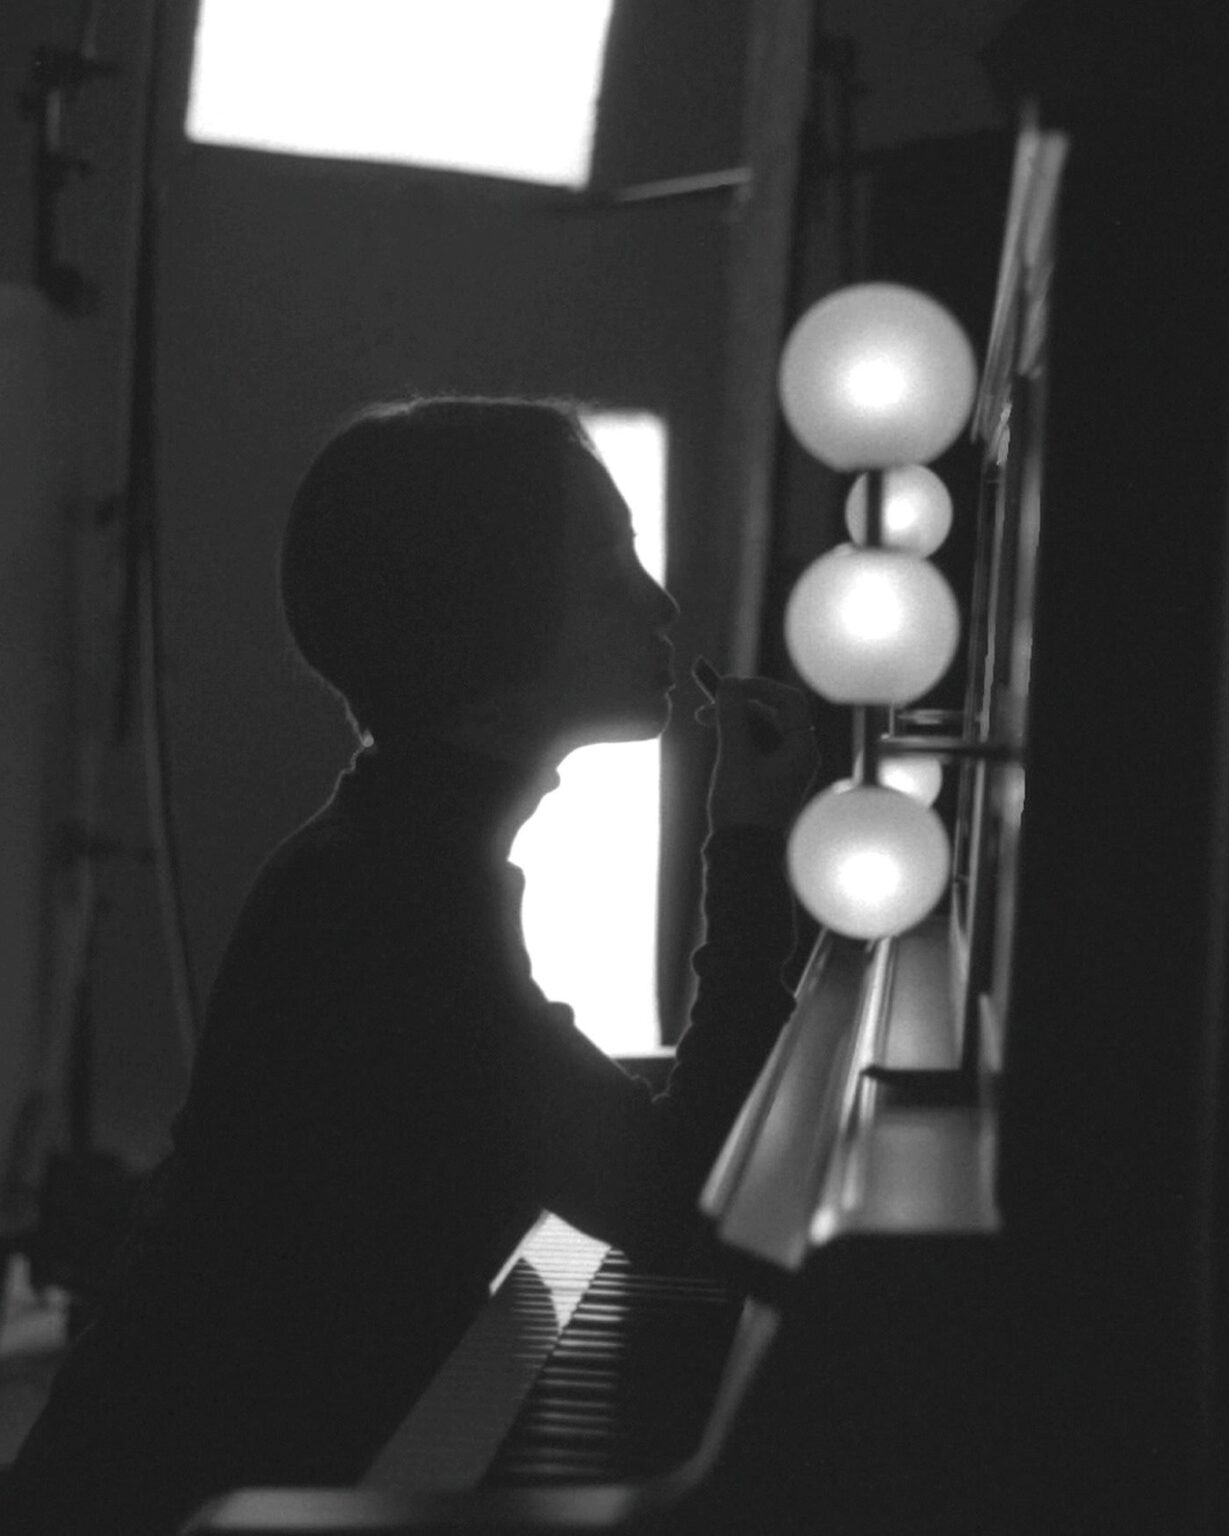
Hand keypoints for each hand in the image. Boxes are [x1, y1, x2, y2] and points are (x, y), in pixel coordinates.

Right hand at [694, 658, 818, 831]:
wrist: (741, 854)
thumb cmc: (743, 808)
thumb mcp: (734, 757)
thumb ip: (731, 716)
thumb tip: (728, 682)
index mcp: (802, 749)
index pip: (789, 701)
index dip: (759, 687)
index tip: (729, 685)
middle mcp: (798, 756)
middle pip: (771, 713)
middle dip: (738, 705)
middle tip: (705, 704)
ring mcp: (784, 768)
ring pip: (759, 730)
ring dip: (732, 722)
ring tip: (702, 721)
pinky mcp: (768, 779)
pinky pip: (754, 747)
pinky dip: (734, 739)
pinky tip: (715, 742)